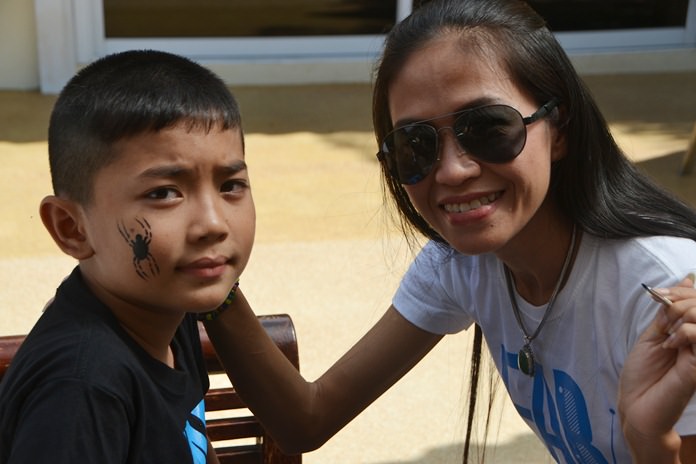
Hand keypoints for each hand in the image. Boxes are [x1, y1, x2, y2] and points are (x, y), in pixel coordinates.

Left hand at [619, 274, 695, 461]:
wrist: (635, 405)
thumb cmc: (642, 374)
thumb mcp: (653, 335)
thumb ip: (669, 312)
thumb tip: (686, 281)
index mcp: (691, 332)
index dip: (682, 291)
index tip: (656, 294)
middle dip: (682, 300)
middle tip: (662, 313)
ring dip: (684, 313)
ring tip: (666, 330)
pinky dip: (685, 331)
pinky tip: (670, 343)